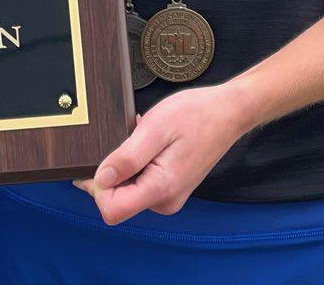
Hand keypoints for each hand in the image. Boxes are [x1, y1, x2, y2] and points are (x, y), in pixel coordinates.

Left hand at [79, 85, 247, 224]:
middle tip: (127, 141)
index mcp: (160, 190)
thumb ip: (127, 158)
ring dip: (125, 166)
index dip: (97, 188)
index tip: (99, 160)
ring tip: (142, 139)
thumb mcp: (154, 129)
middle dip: (112, 173)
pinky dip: (137, 164)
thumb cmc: (194, 115)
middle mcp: (164, 202)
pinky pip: (141, 183)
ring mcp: (169, 197)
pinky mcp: (170, 189)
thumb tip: (99, 180)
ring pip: (128, 191)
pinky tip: (148, 143)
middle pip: (117, 201)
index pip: (112, 210)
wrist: (227, 113)